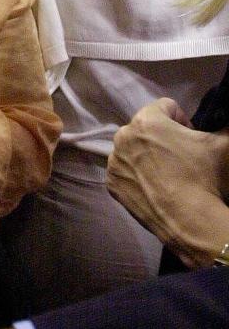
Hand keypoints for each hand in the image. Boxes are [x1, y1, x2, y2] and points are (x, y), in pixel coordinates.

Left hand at [108, 97, 228, 266]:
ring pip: (132, 149)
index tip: (193, 138)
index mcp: (146, 120)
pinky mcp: (111, 184)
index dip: (183, 121)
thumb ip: (225, 125)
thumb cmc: (203, 176)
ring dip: (146, 155)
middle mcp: (123, 136)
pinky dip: (136, 176)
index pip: (166, 107)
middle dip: (162, 137)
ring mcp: (114, 161)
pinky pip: (124, 171)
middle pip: (146, 128)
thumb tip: (227, 118)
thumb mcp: (223, 145)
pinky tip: (154, 187)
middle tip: (181, 157)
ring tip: (168, 174)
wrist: (189, 220)